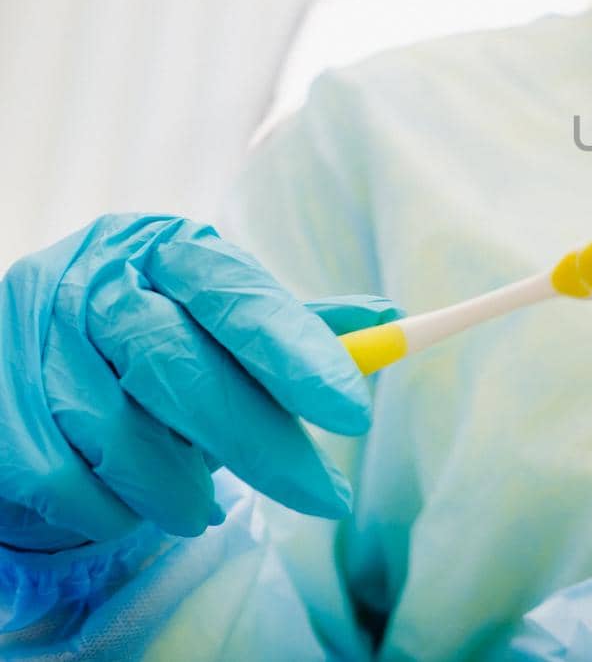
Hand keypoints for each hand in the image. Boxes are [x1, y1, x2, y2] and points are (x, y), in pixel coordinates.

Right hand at [0, 214, 399, 550]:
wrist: (30, 370)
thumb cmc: (154, 343)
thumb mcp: (224, 321)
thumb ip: (295, 325)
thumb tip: (389, 319)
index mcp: (164, 246)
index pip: (237, 295)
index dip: (297, 353)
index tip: (353, 411)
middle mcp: (91, 279)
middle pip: (181, 367)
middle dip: (262, 443)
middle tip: (327, 496)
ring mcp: (30, 339)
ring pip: (120, 435)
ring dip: (177, 489)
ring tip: (204, 508)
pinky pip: (65, 481)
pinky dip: (112, 510)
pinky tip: (132, 506)